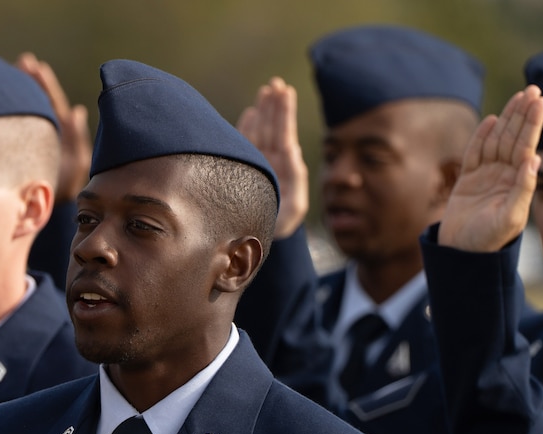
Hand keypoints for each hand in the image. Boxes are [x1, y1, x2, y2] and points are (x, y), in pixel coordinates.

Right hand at [17, 52, 90, 201]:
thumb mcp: (78, 164)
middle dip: (31, 80)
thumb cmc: (64, 189)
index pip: (52, 102)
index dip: (44, 84)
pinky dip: (8, 109)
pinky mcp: (18, 146)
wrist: (44, 208)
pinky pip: (14, 122)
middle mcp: (46, 133)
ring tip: (11, 69)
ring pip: (26, 109)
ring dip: (19, 89)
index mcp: (61, 133)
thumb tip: (77, 110)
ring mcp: (32, 138)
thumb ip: (78, 138)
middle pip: (38, 100)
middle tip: (23, 61)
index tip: (36, 64)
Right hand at [237, 77, 306, 239]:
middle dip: (274, 106)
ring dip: (263, 111)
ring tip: (265, 91)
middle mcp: (273, 163)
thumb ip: (296, 181)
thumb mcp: (294, 208)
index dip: (284, 112)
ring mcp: (260, 164)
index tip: (284, 91)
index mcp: (286, 168)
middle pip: (274, 128)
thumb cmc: (278, 228)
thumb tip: (292, 152)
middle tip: (275, 84)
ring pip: (261, 131)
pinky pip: (247, 143)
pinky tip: (250, 113)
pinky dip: (247, 127)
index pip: (285, 134)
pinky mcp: (246, 168)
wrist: (258, 241)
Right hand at [438, 85, 542, 251]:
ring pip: (497, 142)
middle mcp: (504, 176)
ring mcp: (485, 177)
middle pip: (514, 138)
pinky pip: (475, 154)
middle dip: (523, 115)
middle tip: (532, 91)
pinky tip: (492, 120)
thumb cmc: (489, 241)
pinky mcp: (467, 181)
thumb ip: (523, 189)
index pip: (527, 146)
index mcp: (517, 182)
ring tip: (518, 98)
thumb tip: (534, 159)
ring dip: (507, 120)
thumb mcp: (510, 217)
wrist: (462, 255)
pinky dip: (482, 137)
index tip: (540, 101)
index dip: (532, 123)